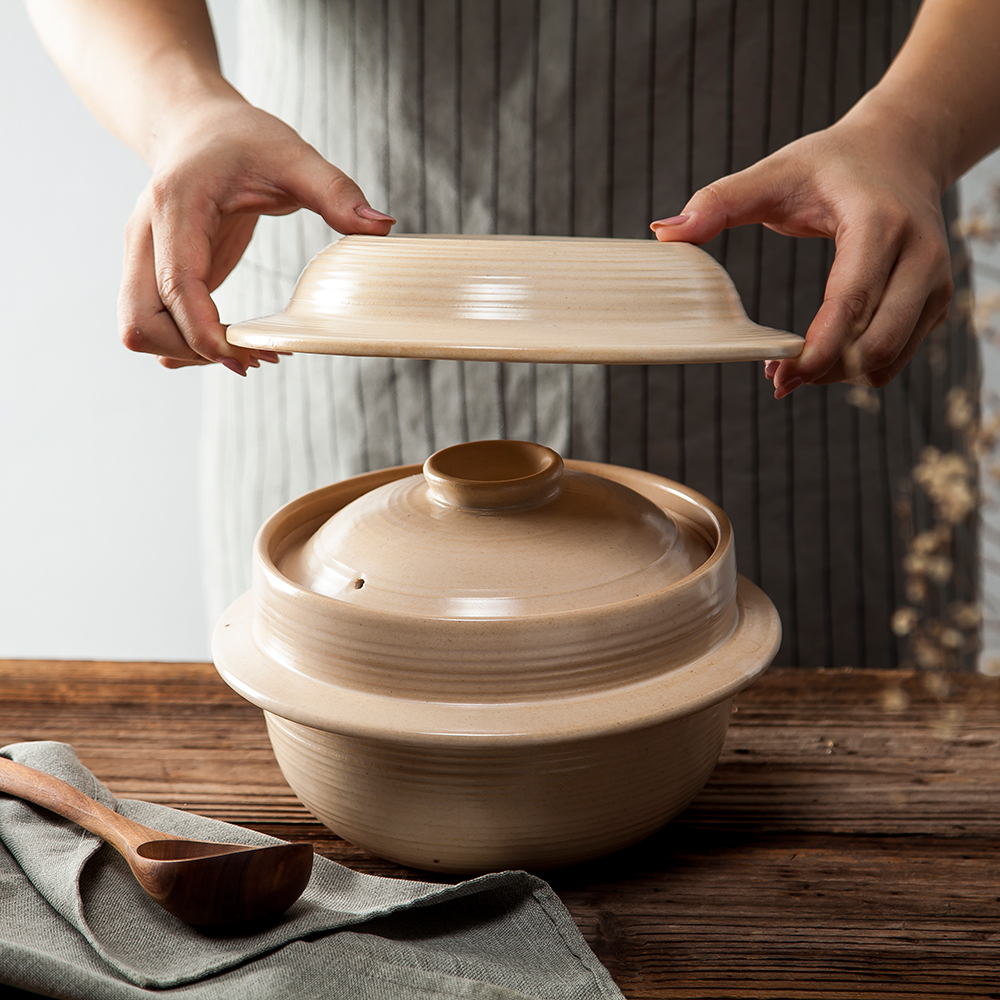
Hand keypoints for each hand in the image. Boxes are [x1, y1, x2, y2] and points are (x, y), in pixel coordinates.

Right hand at [118, 94, 394, 374]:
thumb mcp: (293, 155)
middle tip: (254, 358)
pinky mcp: (157, 276)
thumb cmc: (243, 138)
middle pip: (141, 321)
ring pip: (140, 329)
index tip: (249, 356)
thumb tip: (383, 226)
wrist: (198, 126)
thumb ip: (335, 191)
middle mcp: (145, 237)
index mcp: (175, 206)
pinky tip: (230, 343)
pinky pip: (156, 324)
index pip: (176, 286)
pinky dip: (186, 343)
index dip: (206, 333)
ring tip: (248, 353)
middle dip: (194, 351)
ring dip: (187, 352)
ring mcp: (145, 259)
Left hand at [650, 102, 952, 398]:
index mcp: (880, 224)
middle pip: (876, 344)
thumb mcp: (776, 172)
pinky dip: (857, 368)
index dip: (815, 350)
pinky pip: (898, 357)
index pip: (851, 303)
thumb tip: (664, 234)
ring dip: (839, 375)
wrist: (903, 150)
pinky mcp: (935, 302)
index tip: (776, 375)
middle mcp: (920, 255)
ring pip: (889, 359)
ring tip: (797, 368)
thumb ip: (720, 202)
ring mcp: (935, 282)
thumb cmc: (833, 164)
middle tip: (779, 376)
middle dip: (825, 370)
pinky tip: (823, 358)